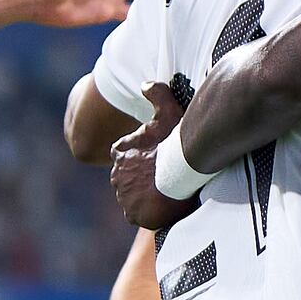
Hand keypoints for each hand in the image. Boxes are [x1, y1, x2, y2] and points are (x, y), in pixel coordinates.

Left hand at [111, 81, 201, 233]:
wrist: (183, 169)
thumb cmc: (175, 140)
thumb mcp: (167, 110)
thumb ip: (156, 93)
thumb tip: (144, 84)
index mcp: (120, 152)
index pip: (127, 159)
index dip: (143, 161)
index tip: (158, 162)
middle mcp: (117, 175)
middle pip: (129, 180)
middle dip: (142, 180)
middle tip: (164, 180)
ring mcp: (124, 196)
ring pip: (133, 198)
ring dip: (145, 197)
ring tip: (166, 194)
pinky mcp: (134, 214)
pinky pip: (138, 216)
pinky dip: (148, 213)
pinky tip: (163, 206)